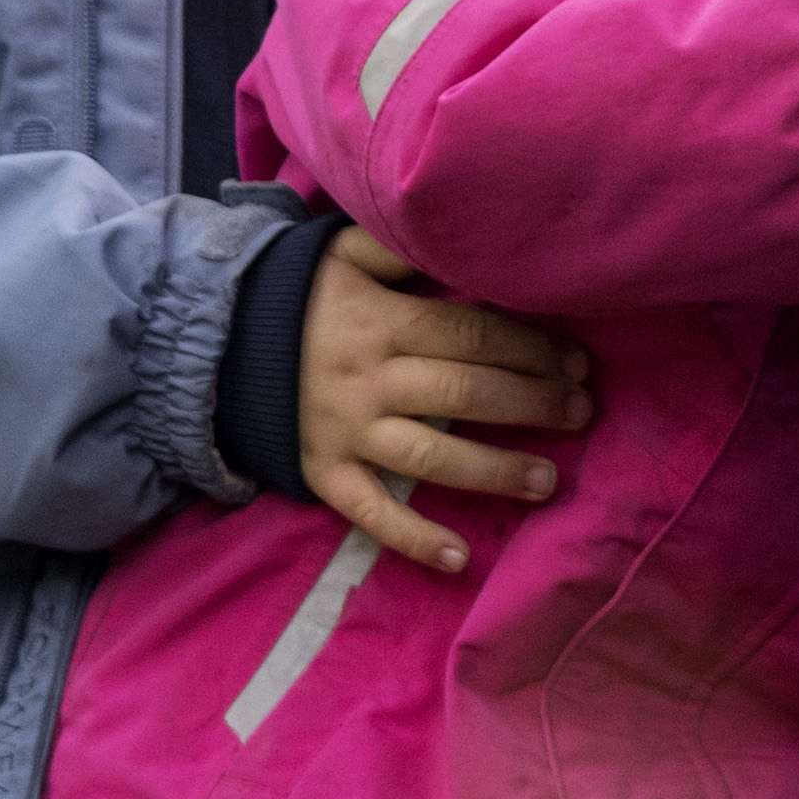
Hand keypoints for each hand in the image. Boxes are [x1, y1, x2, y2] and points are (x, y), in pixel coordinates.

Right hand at [294, 240, 592, 577]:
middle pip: (464, 391)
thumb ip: (401, 248)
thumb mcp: (344, 255)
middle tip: (582, 411)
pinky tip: (460, 559)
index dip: (532, 348)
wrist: (215, 343)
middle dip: (532, 402)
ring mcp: (345, 431)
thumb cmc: (300, 297)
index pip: (471, 334)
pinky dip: (413, 537)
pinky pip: (369, 511)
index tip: (577, 362)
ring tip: (548, 481)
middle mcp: (367, 379)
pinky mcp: (323, 473)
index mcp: (381, 322)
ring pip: (430, 455)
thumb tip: (465, 240)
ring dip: (494, 470)